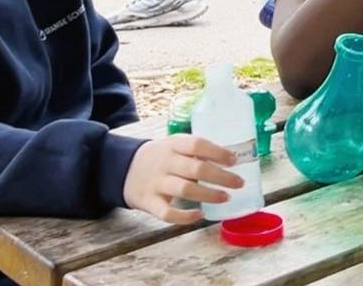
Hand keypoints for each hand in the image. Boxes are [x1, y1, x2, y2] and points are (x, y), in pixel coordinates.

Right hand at [123, 134, 243, 223]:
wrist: (123, 169)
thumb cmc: (161, 157)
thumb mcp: (174, 145)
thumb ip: (196, 150)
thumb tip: (231, 158)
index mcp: (173, 145)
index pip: (197, 144)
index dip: (218, 152)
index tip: (234, 160)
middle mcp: (164, 163)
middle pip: (196, 169)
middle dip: (221, 177)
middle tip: (239, 183)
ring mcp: (156, 183)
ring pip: (185, 190)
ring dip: (209, 195)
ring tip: (226, 197)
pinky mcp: (148, 203)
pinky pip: (167, 213)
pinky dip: (185, 217)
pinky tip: (200, 215)